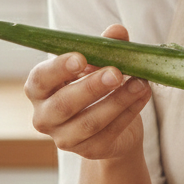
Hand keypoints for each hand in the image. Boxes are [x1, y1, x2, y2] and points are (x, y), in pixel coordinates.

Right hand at [24, 24, 150, 160]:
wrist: (112, 123)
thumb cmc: (97, 84)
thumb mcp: (100, 61)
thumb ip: (105, 45)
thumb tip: (117, 31)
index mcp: (40, 89)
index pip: (40, 79)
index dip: (59, 69)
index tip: (82, 58)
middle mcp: (45, 116)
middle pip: (64, 104)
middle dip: (92, 87)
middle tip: (117, 72)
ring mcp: (64, 138)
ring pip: (89, 122)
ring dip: (118, 101)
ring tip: (140, 83)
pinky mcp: (88, 151)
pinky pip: (109, 133)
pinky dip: (129, 113)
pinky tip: (143, 95)